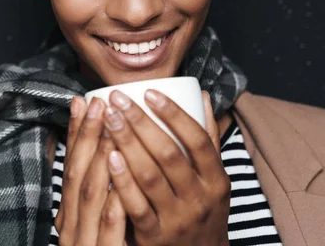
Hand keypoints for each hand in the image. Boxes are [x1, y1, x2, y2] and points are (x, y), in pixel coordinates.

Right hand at [54, 96, 127, 245]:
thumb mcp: (89, 223)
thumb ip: (98, 191)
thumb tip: (107, 152)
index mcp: (69, 213)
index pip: (72, 167)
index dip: (77, 134)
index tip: (84, 102)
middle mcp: (71, 225)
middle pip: (78, 175)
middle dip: (89, 137)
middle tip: (99, 104)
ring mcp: (84, 242)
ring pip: (91, 199)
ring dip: (100, 163)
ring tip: (111, 131)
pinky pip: (109, 235)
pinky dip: (113, 211)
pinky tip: (121, 191)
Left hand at [103, 89, 230, 245]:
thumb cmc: (204, 212)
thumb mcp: (216, 180)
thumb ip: (208, 139)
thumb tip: (203, 97)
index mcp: (216, 180)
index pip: (198, 140)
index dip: (174, 113)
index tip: (150, 92)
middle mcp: (199, 198)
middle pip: (169, 153)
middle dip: (141, 122)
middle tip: (118, 99)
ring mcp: (177, 219)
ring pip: (150, 176)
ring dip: (127, 143)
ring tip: (108, 119)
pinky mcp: (155, 237)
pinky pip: (136, 206)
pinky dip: (122, 180)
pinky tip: (108, 157)